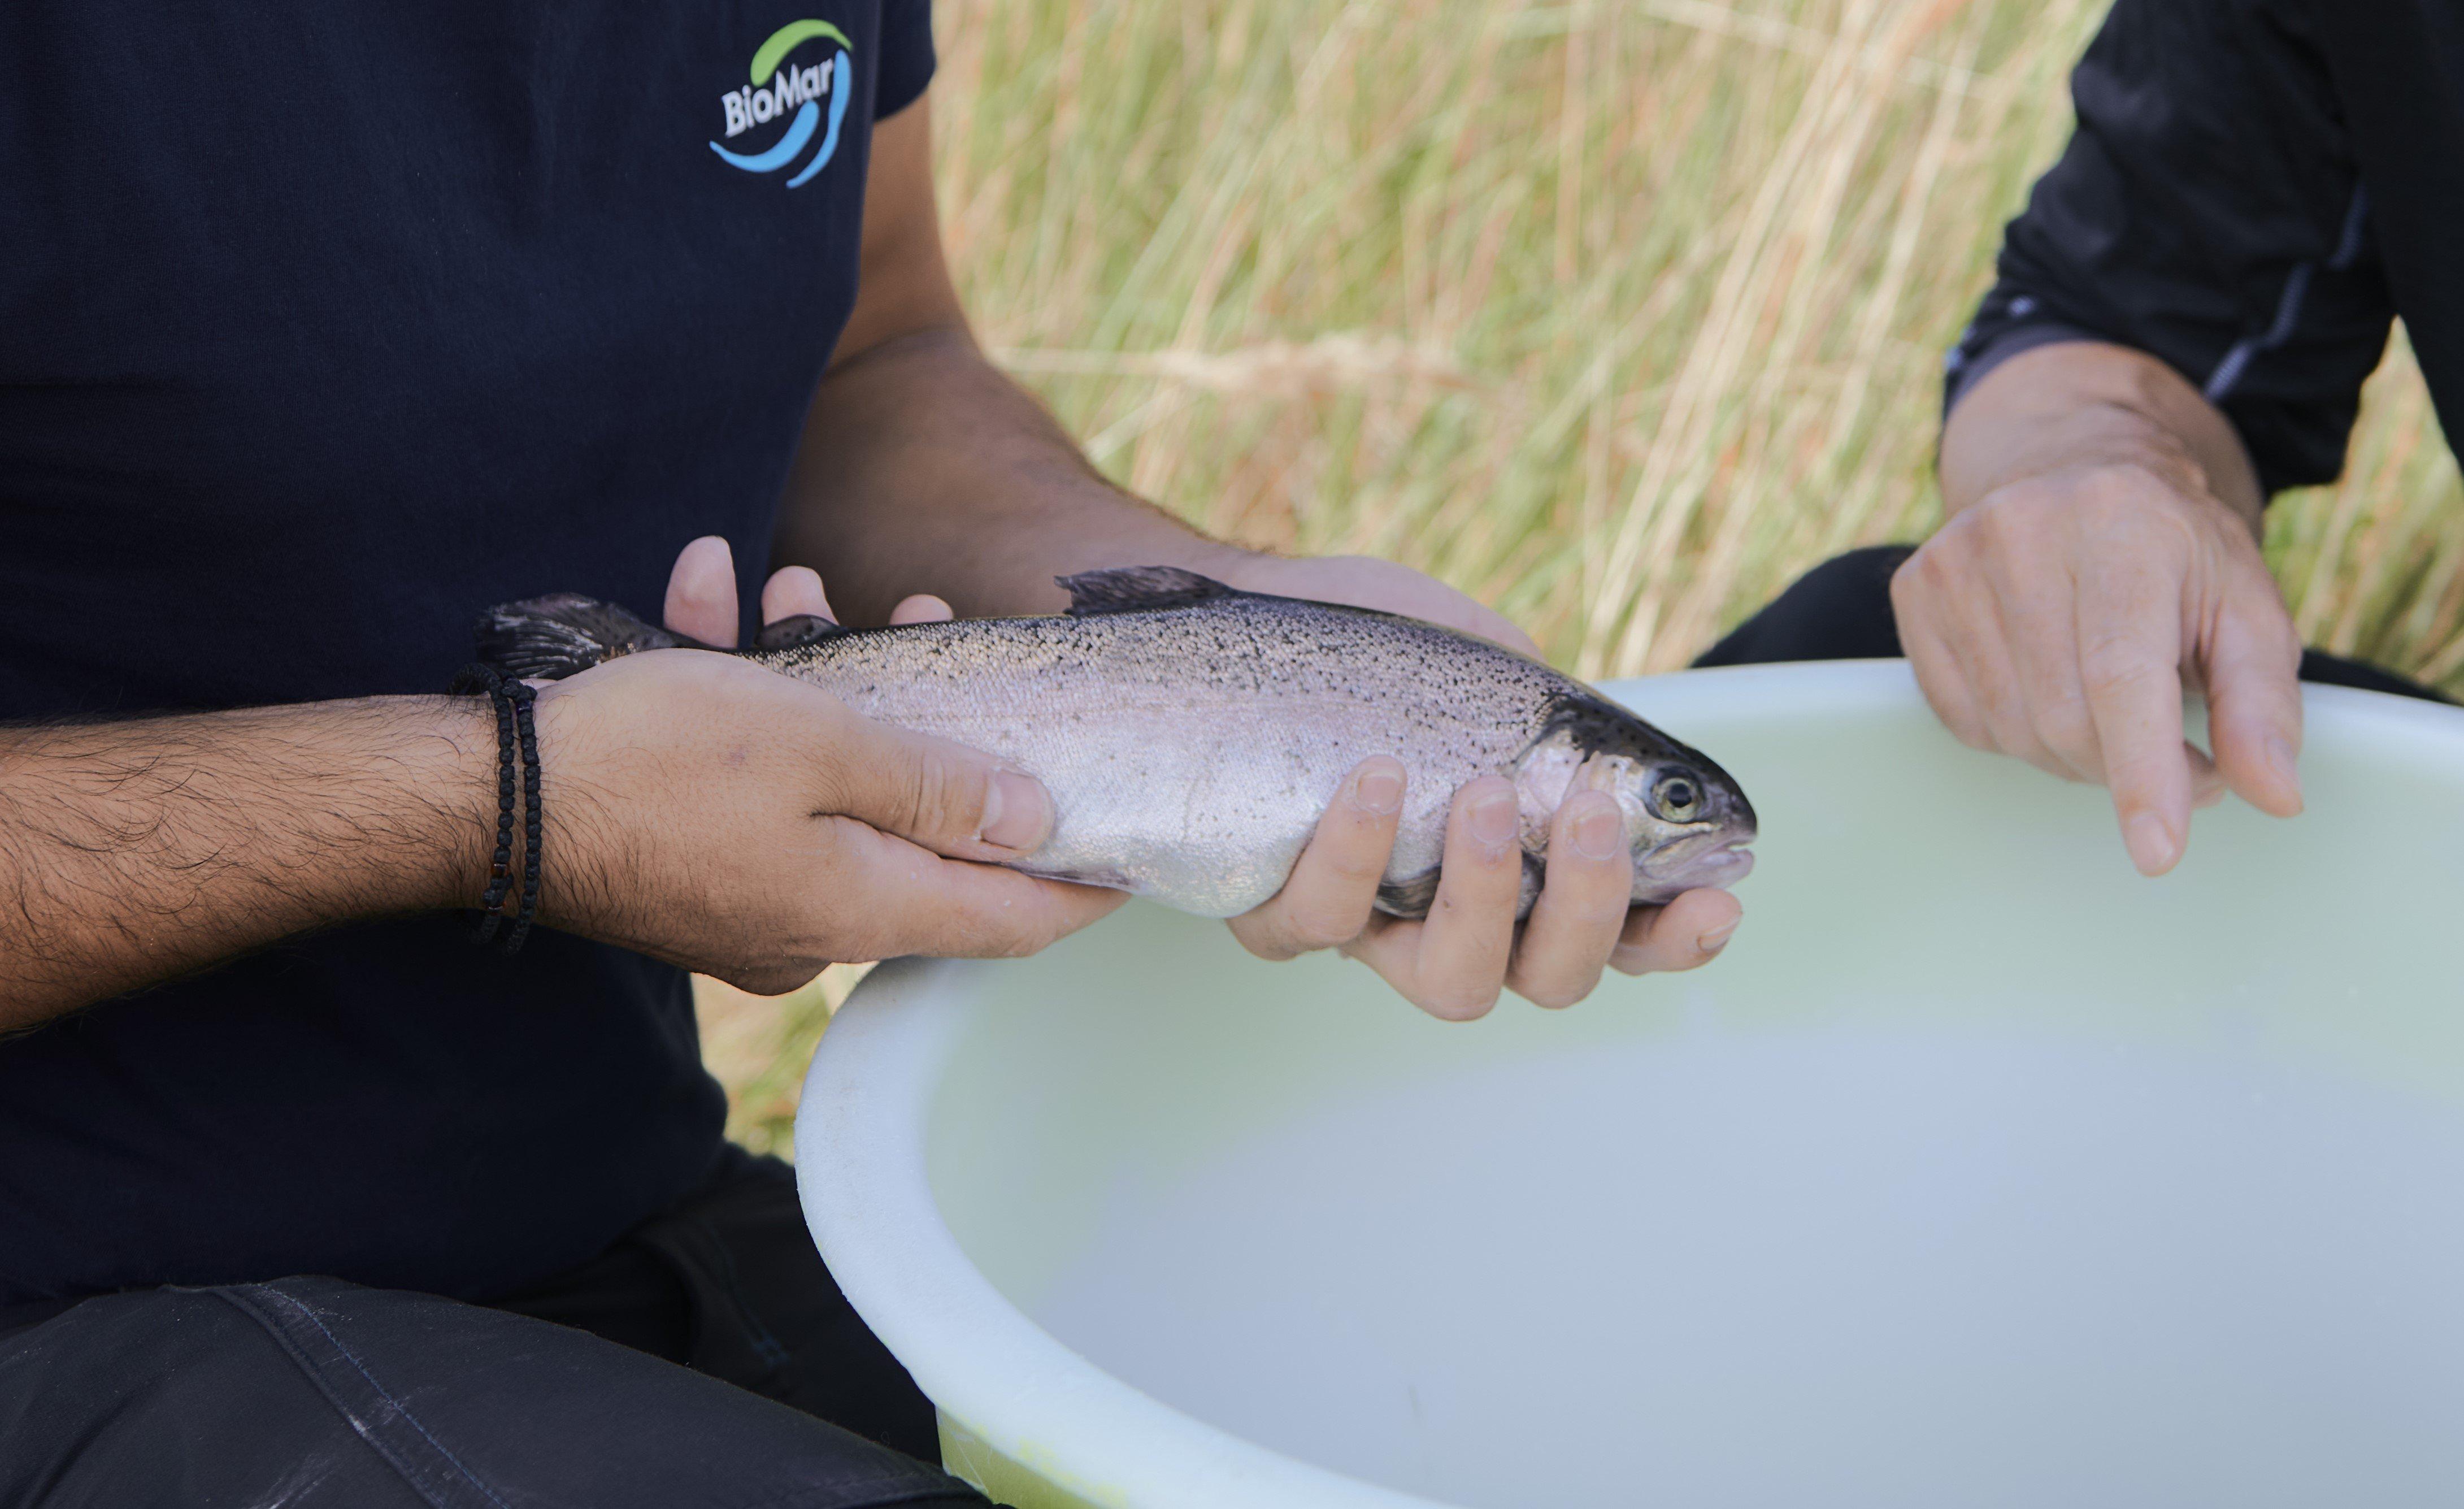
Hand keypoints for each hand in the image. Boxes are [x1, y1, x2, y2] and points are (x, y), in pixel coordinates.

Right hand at [534, 537, 1123, 991]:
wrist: (479, 793)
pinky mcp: (690, 863)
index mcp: (862, 910)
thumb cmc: (649, 763)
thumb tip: (1036, 820)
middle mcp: (813, 924)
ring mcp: (747, 899)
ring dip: (822, 683)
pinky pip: (746, 783)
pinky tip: (710, 597)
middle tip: (929, 625)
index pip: (1013, 921)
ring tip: (800, 586)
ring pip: (825, 787)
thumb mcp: (820, 746)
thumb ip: (938, 787)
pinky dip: (742, 697)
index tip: (1134, 847)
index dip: (1082, 883)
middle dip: (929, 726)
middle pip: (920, 834)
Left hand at [1208, 549, 1740, 1018]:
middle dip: (1586, 907)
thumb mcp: (1494, 668)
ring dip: (1484, 894)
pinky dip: (1358, 854)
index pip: (1625, 935)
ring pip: (1452, 983)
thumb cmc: (1387, 651)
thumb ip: (1562, 722)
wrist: (1259, 614)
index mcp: (1528, 872)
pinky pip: (1322, 922)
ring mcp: (1373, 927)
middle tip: (1588, 813)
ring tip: (1485, 793)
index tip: (1720, 898)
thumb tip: (1615, 765)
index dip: (1678, 938)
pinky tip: (1375, 780)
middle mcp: (1458, 920)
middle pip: (1551, 979)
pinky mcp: (1281, 909)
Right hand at [1891, 458, 2304, 875]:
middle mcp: (2024, 530)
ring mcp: (1955, 560)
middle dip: (2126, 766)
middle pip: (2065, 717)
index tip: (2158, 852)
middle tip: (2178, 756)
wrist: (2076, 471)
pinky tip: (2050, 687)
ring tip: (2114, 712)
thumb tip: (2275, 795)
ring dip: (2074, 754)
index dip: (2141, 771)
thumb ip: (2262, 705)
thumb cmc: (2174, 555)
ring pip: (2013, 730)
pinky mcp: (1915, 592)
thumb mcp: (2247, 612)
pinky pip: (1964, 720)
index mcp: (2123, 524)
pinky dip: (2017, 732)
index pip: (2121, 673)